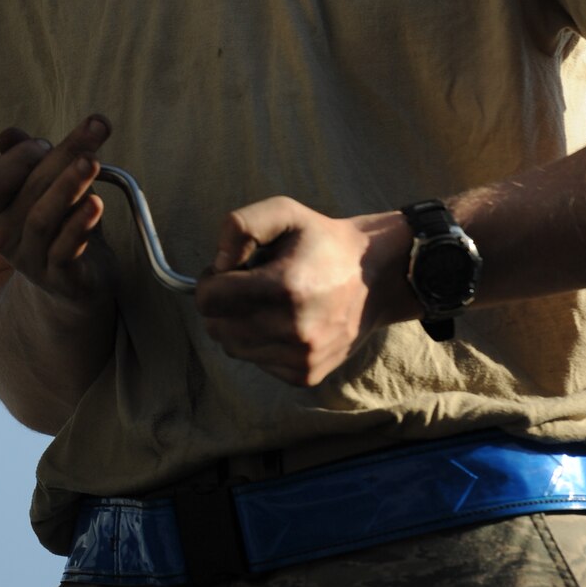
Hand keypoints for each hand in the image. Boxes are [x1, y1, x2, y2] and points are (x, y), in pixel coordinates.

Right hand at [0, 115, 117, 306]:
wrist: (75, 281)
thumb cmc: (60, 222)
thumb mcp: (47, 186)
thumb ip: (31, 159)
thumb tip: (10, 134)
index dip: (18, 157)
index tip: (47, 142)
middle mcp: (4, 235)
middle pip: (29, 189)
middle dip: (63, 155)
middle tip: (95, 130)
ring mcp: (29, 259)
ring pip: (42, 218)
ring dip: (68, 185)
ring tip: (92, 161)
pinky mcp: (59, 278)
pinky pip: (64, 250)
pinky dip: (79, 225)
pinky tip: (96, 204)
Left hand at [195, 197, 410, 387]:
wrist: (376, 277)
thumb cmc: (323, 241)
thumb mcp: (284, 211)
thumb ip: (240, 226)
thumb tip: (218, 266)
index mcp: (285, 287)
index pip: (209, 300)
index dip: (209, 281)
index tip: (229, 271)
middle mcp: (294, 329)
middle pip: (216, 328)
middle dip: (220, 305)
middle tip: (245, 286)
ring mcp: (302, 357)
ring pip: (233, 349)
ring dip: (238, 326)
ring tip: (267, 303)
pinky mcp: (306, 375)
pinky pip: (257, 363)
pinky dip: (259, 343)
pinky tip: (282, 322)